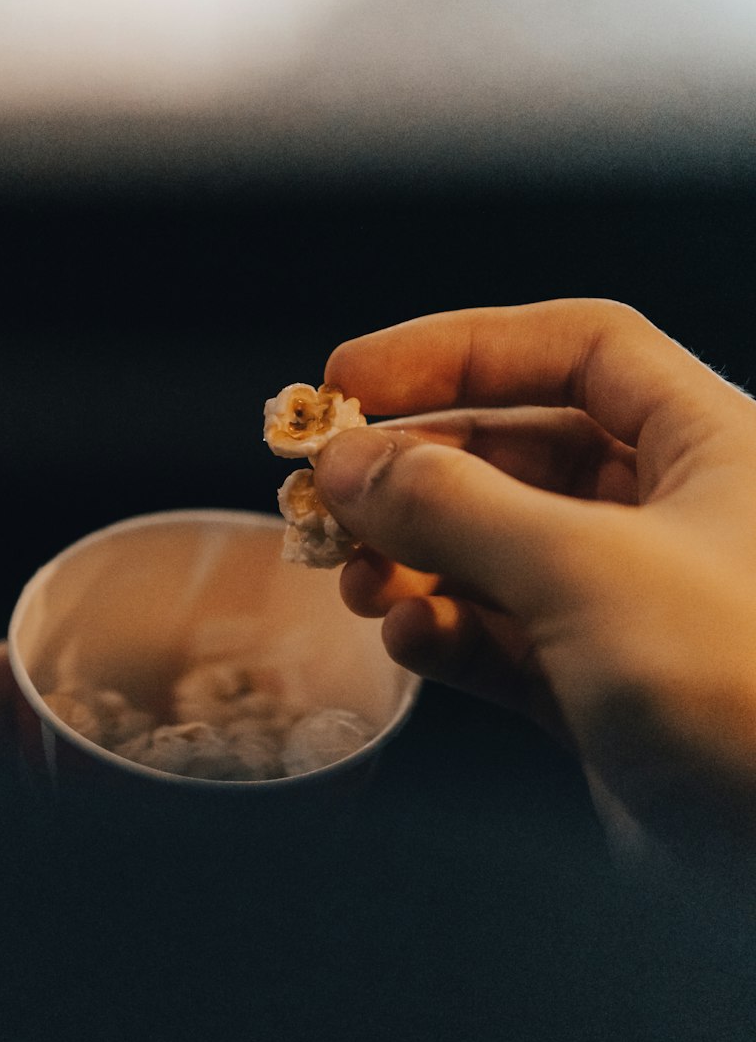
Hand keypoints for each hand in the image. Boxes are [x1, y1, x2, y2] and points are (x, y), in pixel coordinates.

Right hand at [314, 299, 755, 871]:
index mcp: (713, 445)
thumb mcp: (588, 572)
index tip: (353, 380)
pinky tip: (405, 638)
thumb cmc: (745, 693)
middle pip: (520, 452)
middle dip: (416, 470)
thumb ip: (456, 506)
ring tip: (353, 577)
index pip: (576, 349)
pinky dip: (444, 632)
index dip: (458, 350)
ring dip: (414, 557)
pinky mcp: (604, 689)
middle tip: (327, 492)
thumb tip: (348, 460)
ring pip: (499, 550)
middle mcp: (677, 515)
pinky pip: (503, 637)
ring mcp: (636, 605)